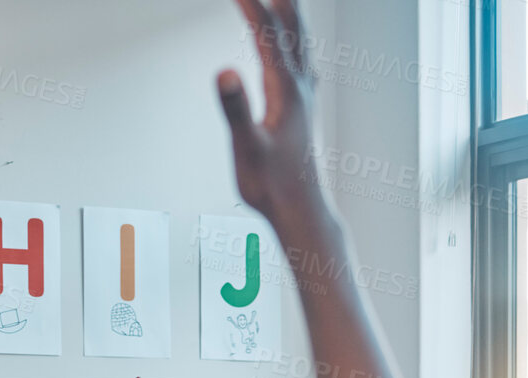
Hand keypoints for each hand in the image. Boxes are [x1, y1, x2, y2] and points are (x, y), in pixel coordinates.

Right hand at [218, 0, 325, 229]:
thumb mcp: (246, 146)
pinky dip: (293, 41)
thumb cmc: (271, 184)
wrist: (298, 208)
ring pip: (299, 41)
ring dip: (289, 15)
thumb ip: (235, 107)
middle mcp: (300, 86)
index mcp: (286, 89)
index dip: (251, 6)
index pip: (267, 34)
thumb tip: (224, 70)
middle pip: (292, 28)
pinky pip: (299, 60)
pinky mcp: (301, 108)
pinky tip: (294, 47)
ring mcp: (303, 96)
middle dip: (277, 1)